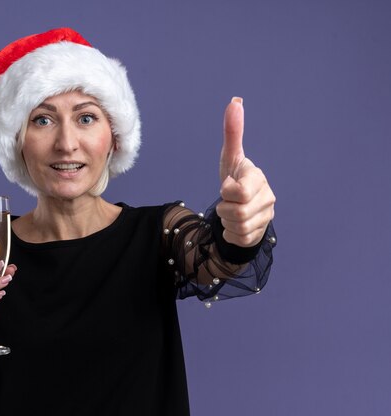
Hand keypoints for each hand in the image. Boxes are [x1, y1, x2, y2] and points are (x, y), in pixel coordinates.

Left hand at [215, 97, 275, 246]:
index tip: (227, 186)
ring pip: (236, 226)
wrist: (239, 208)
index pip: (238, 191)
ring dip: (226, 221)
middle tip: (227, 201)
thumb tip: (235, 100)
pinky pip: (237, 238)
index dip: (226, 191)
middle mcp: (267, 197)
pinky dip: (229, 233)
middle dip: (223, 208)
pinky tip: (234, 225)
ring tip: (231, 212)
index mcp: (258, 178)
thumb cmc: (234, 179)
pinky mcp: (259, 235)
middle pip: (235, 212)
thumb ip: (233, 132)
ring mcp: (266, 217)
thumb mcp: (230, 158)